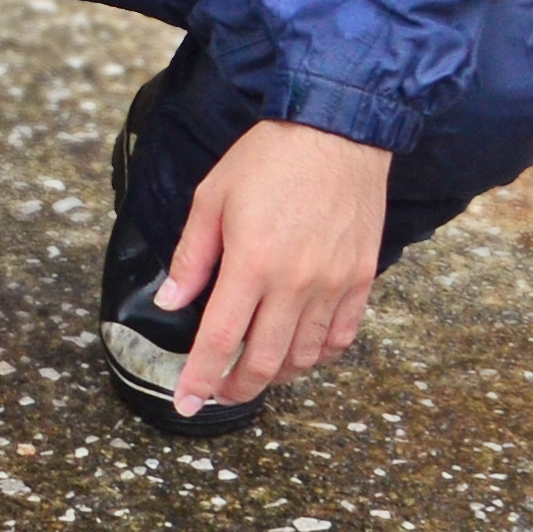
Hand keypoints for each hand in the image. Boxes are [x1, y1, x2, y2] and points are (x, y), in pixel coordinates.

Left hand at [158, 120, 391, 415]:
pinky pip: (341, 336)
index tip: (187, 401)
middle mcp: (294, 282)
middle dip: (236, 387)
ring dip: (277, 374)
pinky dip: (319, 355)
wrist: (337, 129)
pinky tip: (301, 352)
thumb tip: (172, 302)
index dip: (200, 378)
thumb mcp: (211, 199)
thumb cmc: (267, 159)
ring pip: (305, 357)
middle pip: (264, 361)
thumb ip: (191, 257)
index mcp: (250, 263)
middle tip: (219, 392)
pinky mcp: (360, 278)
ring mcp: (333, 283)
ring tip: (256, 371)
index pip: (220, 340)